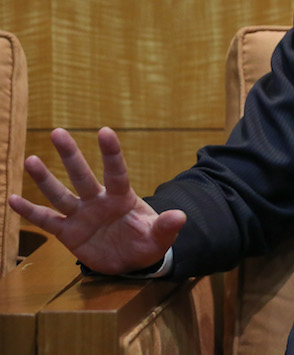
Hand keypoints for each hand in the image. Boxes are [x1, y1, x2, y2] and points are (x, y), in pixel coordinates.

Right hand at [8, 127, 186, 274]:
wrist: (131, 260)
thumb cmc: (147, 242)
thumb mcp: (159, 237)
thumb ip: (166, 227)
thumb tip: (180, 216)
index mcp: (122, 198)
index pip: (116, 172)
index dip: (111, 153)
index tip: (104, 131)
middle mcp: (99, 201)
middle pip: (83, 176)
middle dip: (71, 156)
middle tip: (58, 132)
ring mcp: (81, 215)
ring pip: (60, 194)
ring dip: (45, 179)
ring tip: (30, 160)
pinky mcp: (68, 232)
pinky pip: (46, 220)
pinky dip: (30, 212)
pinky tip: (12, 199)